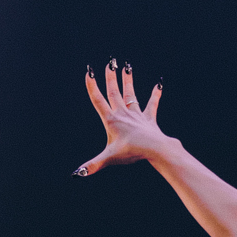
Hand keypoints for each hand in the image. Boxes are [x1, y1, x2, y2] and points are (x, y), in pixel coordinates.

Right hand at [74, 60, 168, 176]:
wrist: (155, 149)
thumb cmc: (131, 152)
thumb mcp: (109, 158)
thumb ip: (92, 165)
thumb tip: (76, 174)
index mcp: (111, 120)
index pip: (98, 100)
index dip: (92, 86)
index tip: (89, 73)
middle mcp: (122, 114)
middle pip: (114, 92)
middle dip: (110, 77)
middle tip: (109, 63)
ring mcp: (136, 115)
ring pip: (130, 94)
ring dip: (127, 81)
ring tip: (126, 66)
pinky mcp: (148, 119)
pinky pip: (151, 104)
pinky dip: (155, 95)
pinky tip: (159, 85)